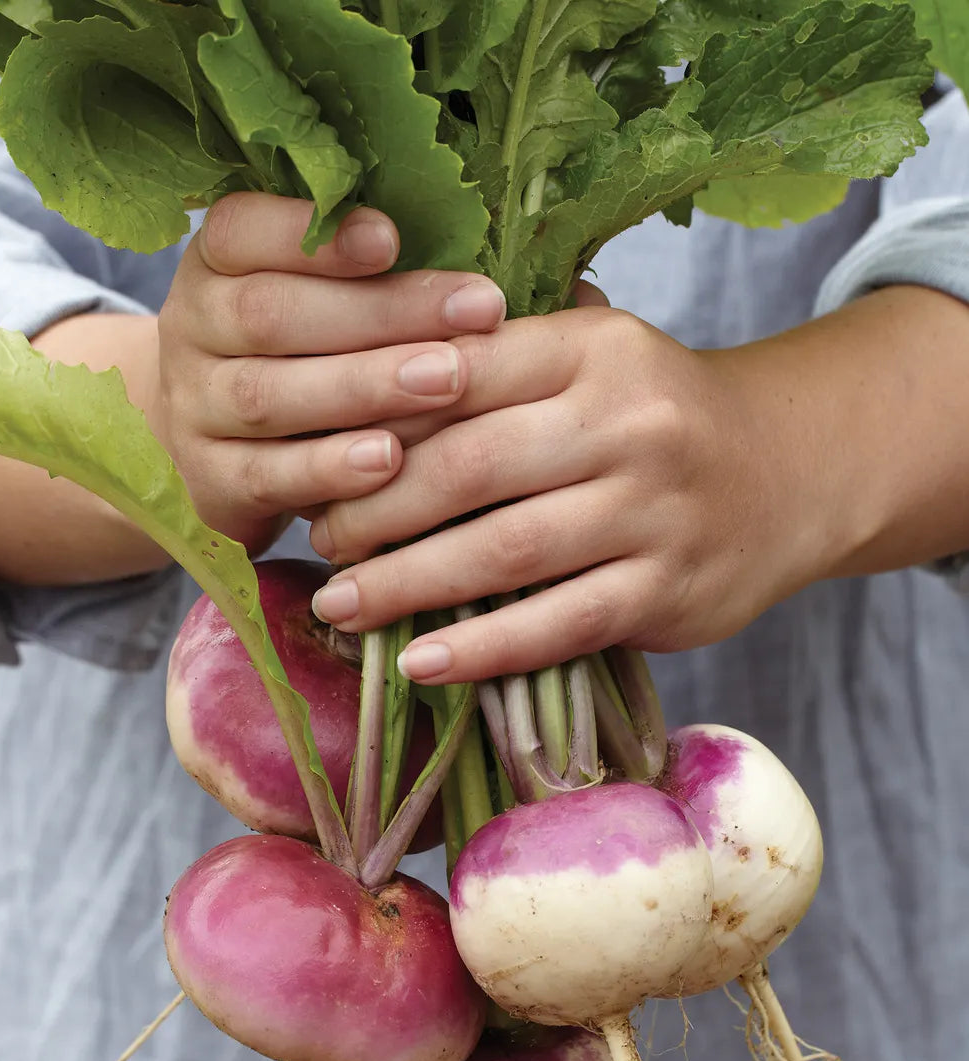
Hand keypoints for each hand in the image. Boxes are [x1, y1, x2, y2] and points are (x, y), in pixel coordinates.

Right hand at [150, 193, 506, 551]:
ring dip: (366, 387)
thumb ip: (368, 272)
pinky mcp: (211, 483)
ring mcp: (195, 410)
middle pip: (272, 314)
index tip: (394, 237)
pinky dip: (330, 470)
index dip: (316, 237)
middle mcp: (192, 329)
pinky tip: (390, 462)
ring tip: (449, 380)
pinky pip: (269, 476)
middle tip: (479, 311)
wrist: (210, 453)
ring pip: (270, 395)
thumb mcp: (311, 299)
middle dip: (383, 312)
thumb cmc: (296, 357)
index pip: (242, 231)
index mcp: (215, 264)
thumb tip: (473, 252)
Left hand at [306, 296, 854, 680]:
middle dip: (376, 509)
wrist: (791, 470)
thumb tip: (357, 397)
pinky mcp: (670, 591)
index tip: (317, 457)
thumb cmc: (658, 416)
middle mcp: (630, 422)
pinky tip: (420, 664)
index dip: (374, 420)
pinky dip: (482, 649)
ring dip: (407, 584)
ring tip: (341, 605)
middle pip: (470, 467)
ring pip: (506, 552)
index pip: (459, 374)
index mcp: (594, 348)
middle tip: (322, 539)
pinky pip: (559, 625)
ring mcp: (656, 512)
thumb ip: (499, 364)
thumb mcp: (595, 358)